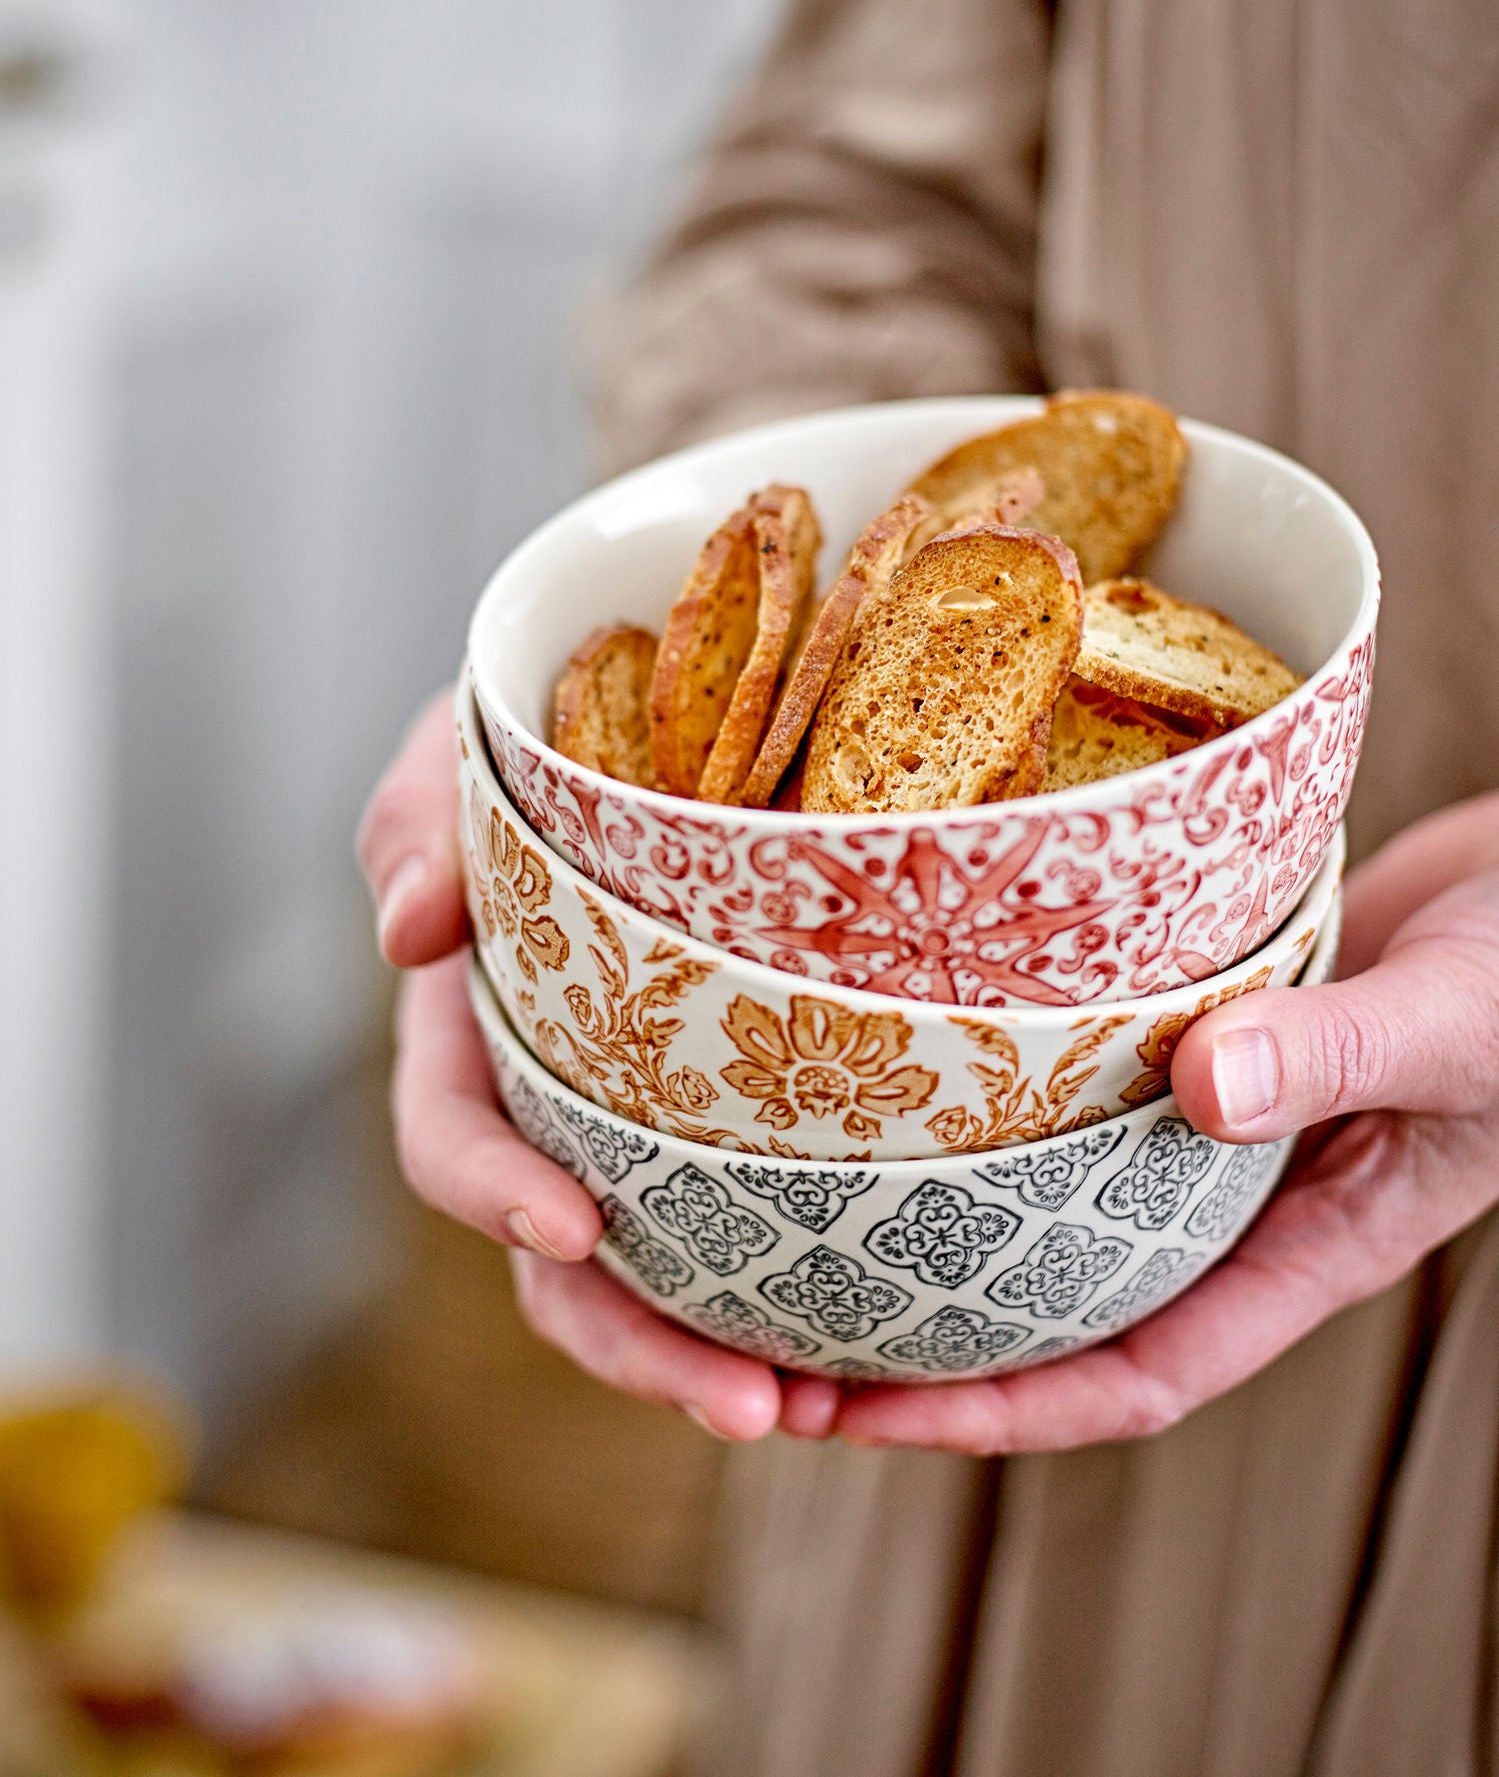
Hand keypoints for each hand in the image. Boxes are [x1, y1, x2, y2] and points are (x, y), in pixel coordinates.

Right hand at [358, 694, 819, 1441]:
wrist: (684, 705)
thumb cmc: (555, 724)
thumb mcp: (472, 740)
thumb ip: (420, 817)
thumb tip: (409, 935)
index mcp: (473, 1023)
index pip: (452, 1134)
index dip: (495, 1191)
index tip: (573, 1223)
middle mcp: (553, 1098)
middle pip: (566, 1263)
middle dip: (640, 1345)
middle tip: (752, 1407)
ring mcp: (643, 1121)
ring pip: (660, 1276)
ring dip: (718, 1356)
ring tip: (816, 1414)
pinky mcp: (737, 1119)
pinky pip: (751, 1223)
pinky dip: (792, 1291)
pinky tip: (873, 1346)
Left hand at [832, 794, 1498, 1452]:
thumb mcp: (1457, 1021)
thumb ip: (1345, 1054)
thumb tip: (1202, 1086)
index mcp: (1301, 1245)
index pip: (1129, 1373)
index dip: (994, 1413)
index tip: (858, 1415)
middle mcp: (1231, 1195)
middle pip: (1054, 1296)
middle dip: (922, 1330)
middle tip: (770, 1323)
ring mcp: (1203, 1113)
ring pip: (1048, 1188)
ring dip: (932, 1206)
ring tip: (795, 1194)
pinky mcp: (1184, 1023)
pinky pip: (1069, 1076)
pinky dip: (990, 1082)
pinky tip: (894, 1045)